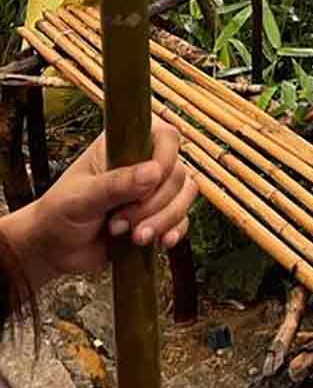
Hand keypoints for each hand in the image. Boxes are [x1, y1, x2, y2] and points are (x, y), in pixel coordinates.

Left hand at [4, 119, 196, 288]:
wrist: (52, 250)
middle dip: (155, 204)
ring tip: (134, 237)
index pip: (166, 138)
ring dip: (164, 219)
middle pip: (178, 173)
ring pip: (185, 195)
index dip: (166, 159)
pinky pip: (182, 219)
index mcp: (125, 145)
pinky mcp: (157, 216)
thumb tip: (155, 173)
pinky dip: (175, 230)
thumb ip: (115, 184)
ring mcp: (152, 191)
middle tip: (120, 222)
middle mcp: (144, 163)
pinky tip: (160, 242)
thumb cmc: (59, 214)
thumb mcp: (82, 197)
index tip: (150, 182)